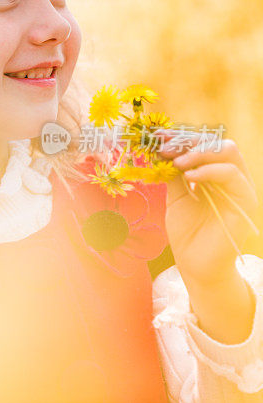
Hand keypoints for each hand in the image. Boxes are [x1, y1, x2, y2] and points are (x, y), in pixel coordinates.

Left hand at [155, 130, 258, 285]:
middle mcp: (231, 178)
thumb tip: (160, 147)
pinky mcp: (245, 202)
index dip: (181, 138)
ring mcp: (240, 188)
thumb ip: (174, 172)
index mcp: (216, 174)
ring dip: (198, 152)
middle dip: (188, 141)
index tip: (157, 138)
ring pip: (228, 152)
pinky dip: (208, 170)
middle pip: (217, 143)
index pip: (205, 144)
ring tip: (175, 162)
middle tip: (164, 148)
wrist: (195, 264)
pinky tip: (188, 175)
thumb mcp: (176, 195)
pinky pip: (232, 174)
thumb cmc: (187, 232)